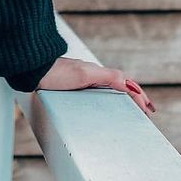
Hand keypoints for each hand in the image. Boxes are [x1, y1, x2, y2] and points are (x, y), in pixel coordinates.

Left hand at [35, 56, 156, 117]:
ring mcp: (83, 80)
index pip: (125, 84)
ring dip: (125, 97)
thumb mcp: (83, 75)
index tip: (148, 110)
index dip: (138, 96)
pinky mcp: (74, 86)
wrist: (32, 70)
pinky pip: (99, 92)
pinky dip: (111, 98)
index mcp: (97, 73)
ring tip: (134, 108)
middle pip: (121, 85)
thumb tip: (128, 85)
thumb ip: (107, 77)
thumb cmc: (55, 74)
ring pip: (111, 88)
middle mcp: (92, 75)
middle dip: (136, 96)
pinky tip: (109, 106)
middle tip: (148, 110)